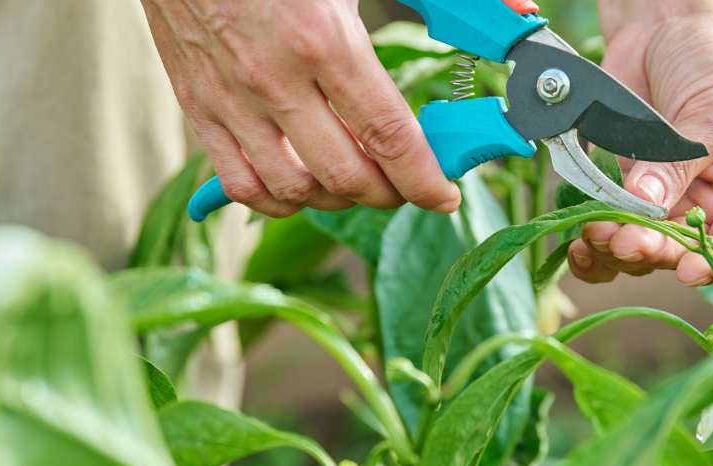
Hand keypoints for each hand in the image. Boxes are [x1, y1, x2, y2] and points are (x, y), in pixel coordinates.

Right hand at [139, 0, 461, 217]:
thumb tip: (515, 18)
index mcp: (324, 41)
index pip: (388, 137)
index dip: (424, 180)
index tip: (444, 195)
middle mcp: (273, 80)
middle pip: (345, 177)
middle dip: (389, 194)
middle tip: (408, 183)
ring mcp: (229, 98)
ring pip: (293, 192)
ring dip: (337, 201)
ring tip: (360, 182)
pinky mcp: (197, 105)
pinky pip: (240, 184)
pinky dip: (278, 200)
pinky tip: (304, 184)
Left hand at [568, 4, 712, 285]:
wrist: (666, 29)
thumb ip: (680, 163)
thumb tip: (645, 203)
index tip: (690, 269)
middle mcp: (700, 208)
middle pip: (677, 252)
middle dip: (652, 252)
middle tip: (628, 242)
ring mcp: (655, 204)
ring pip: (636, 251)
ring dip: (615, 250)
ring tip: (597, 235)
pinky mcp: (616, 193)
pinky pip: (603, 233)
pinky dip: (590, 246)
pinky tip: (578, 244)